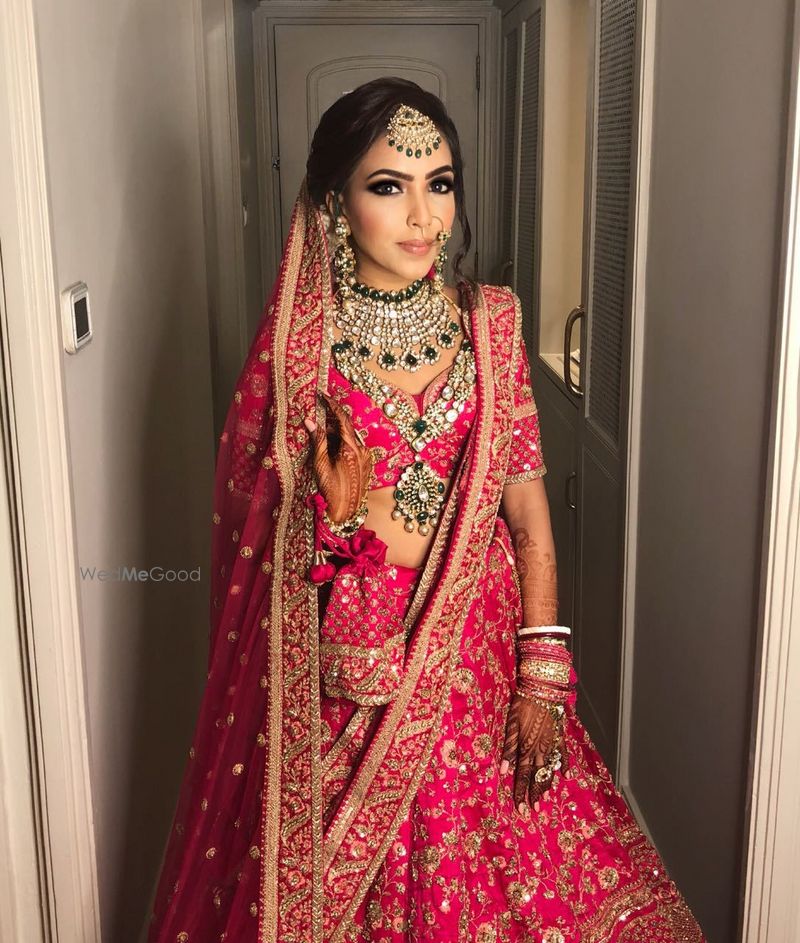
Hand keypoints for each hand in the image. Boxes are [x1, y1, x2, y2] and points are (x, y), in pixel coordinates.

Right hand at [303, 390, 373, 522]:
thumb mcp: (321, 464)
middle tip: (318, 416)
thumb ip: (317, 440)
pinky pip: (354, 447)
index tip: (322, 395)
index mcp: (352, 448)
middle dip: (331, 420)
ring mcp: (367, 457)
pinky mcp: (367, 463)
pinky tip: (331, 450)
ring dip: (336, 434)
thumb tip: (309, 421)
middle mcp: (363, 450)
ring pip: (350, 437)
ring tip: (321, 438)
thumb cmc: (331, 490)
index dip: (332, 404)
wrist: (346, 512)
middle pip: (347, 427)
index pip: (343, 418)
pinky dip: (342, 444)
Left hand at [500, 693, 566, 812]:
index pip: (522, 776)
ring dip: (548, 785)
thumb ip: (509, 748)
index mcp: (527, 748)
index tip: (521, 809)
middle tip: (534, 810)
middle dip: (535, 795)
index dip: (521, 793)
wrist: (543, 689)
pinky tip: (566, 776)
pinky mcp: (560, 736)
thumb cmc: (523, 704)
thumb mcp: (511, 724)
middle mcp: (541, 750)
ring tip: (546, 798)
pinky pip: (564, 754)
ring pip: (550, 770)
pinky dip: (565, 765)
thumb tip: (504, 770)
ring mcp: (553, 744)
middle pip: (537, 777)